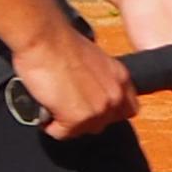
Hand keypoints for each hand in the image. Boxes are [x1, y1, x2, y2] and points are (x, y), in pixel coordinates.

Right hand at [9, 23, 135, 137]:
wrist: (44, 38)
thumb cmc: (59, 41)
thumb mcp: (93, 58)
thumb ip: (100, 78)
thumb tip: (89, 89)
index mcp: (121, 78)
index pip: (127, 109)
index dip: (107, 111)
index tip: (92, 107)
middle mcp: (114, 96)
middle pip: (102, 123)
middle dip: (84, 117)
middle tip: (66, 104)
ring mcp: (98, 110)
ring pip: (82, 130)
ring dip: (66, 121)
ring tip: (53, 103)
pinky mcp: (77, 119)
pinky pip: (61, 133)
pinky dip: (50, 125)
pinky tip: (45, 106)